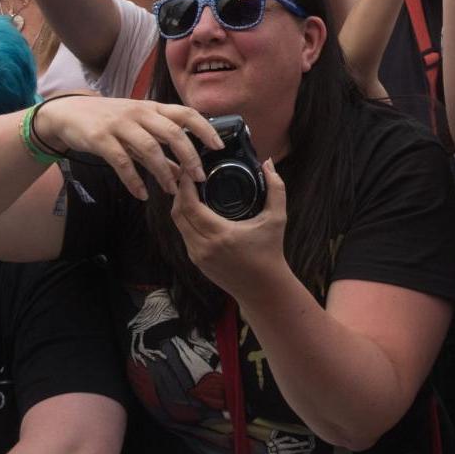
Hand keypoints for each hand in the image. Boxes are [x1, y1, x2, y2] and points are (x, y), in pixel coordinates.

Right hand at [35, 93, 222, 200]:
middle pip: (171, 132)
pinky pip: (121, 161)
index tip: (219, 147)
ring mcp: (119, 124)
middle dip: (189, 156)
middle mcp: (138, 113)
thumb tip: (185, 171)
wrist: (68, 113)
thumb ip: (160, 149)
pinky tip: (141, 194)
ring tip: (171, 191)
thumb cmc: (109, 121)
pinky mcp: (100, 138)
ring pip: (149, 148)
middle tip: (200, 178)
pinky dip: (134, 180)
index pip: (185, 113)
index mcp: (151, 108)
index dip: (204, 128)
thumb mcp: (138, 130)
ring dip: (163, 172)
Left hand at [170, 154, 286, 297]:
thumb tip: (268, 163)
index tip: (190, 169)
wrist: (264, 290)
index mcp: (220, 235)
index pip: (189, 205)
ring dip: (181, 205)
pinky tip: (194, 209)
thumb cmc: (270, 253)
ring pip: (178, 225)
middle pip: (177, 213)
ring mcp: (198, 256)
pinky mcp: (197, 262)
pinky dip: (186, 219)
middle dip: (179, 192)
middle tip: (188, 175)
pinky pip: (184, 235)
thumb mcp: (277, 219)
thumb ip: (276, 188)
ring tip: (190, 188)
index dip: (185, 185)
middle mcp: (204, 247)